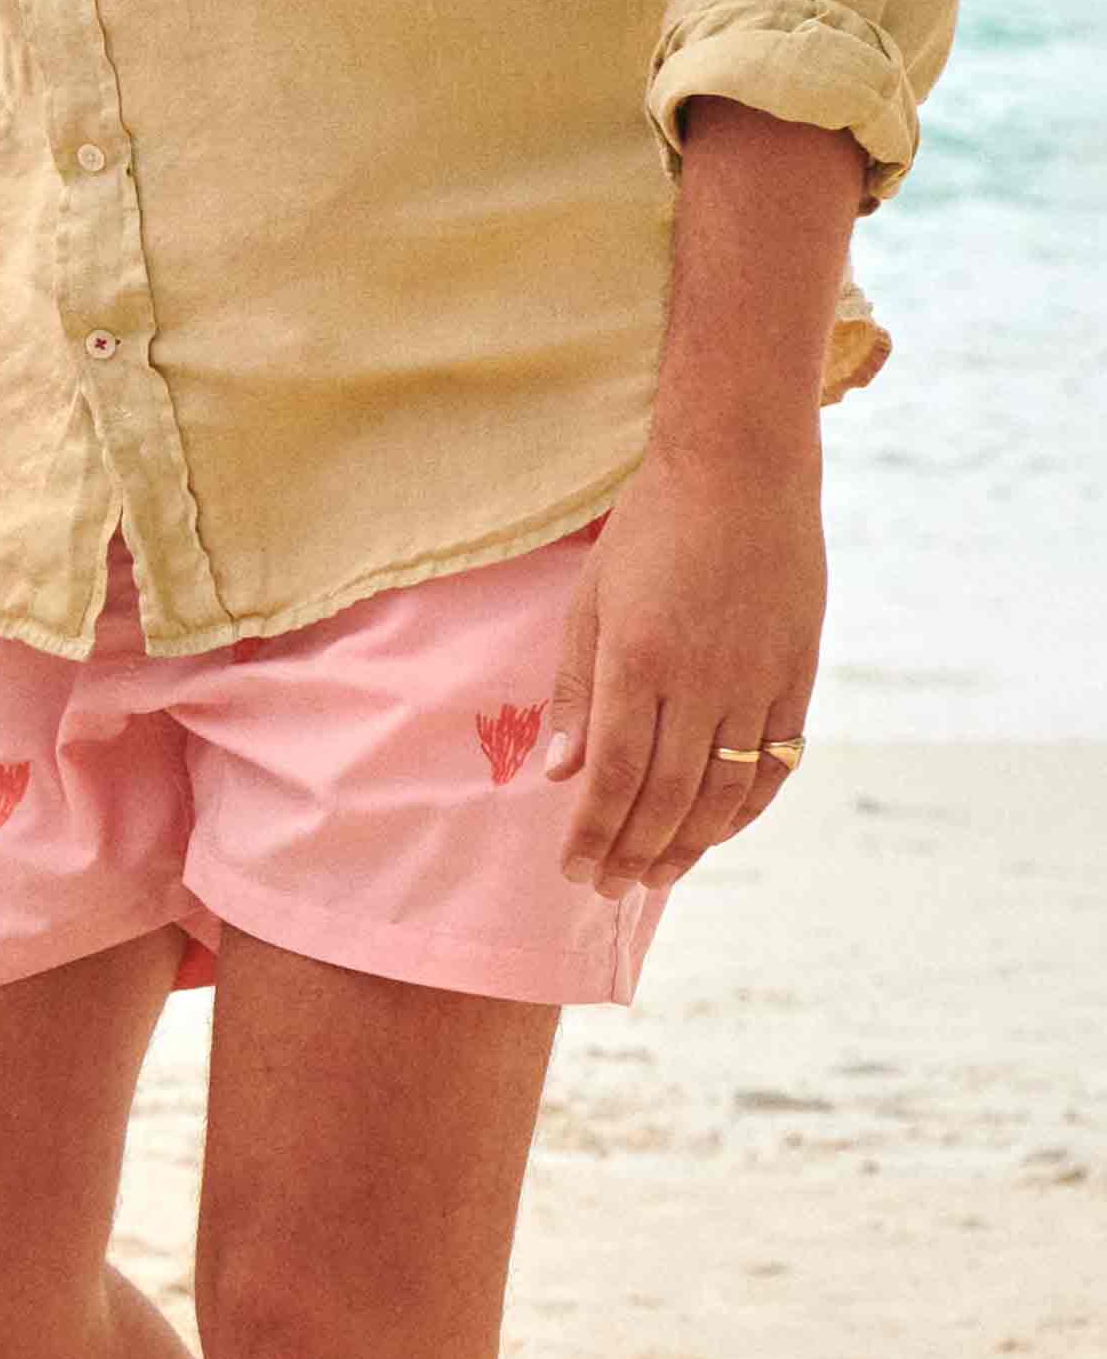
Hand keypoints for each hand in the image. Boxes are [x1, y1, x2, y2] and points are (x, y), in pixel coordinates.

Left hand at [546, 428, 823, 892]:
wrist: (741, 471)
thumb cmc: (651, 530)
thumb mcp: (591, 600)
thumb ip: (577, 691)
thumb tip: (561, 775)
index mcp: (638, 659)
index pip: (614, 775)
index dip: (594, 832)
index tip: (574, 869)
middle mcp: (700, 679)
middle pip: (666, 796)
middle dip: (633, 852)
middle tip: (608, 887)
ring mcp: (756, 680)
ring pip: (724, 791)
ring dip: (688, 844)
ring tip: (656, 875)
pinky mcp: (798, 675)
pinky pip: (776, 762)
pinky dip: (747, 807)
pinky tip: (718, 831)